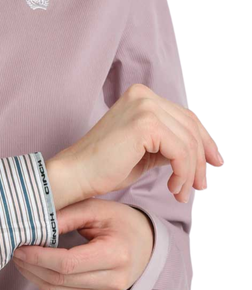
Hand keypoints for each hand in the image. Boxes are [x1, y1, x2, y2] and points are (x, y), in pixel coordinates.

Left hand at [11, 199, 154, 289]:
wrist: (147, 246)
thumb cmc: (121, 223)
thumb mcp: (97, 210)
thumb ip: (66, 216)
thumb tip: (34, 225)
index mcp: (115, 255)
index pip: (67, 263)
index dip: (39, 257)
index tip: (20, 246)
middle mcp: (113, 281)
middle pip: (60, 280)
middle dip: (31, 266)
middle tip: (15, 250)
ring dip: (34, 276)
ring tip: (21, 258)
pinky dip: (46, 282)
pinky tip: (36, 268)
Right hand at [44, 83, 222, 210]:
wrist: (75, 175)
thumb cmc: (103, 169)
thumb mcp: (144, 153)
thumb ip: (168, 145)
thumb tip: (198, 153)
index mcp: (141, 96)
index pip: (185, 116)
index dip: (204, 141)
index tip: (214, 163)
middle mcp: (144, 95)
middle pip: (191, 126)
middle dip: (201, 159)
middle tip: (200, 185)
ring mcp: (144, 106)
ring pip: (188, 141)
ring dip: (190, 172)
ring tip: (181, 193)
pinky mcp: (145, 124)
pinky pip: (180, 151)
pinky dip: (182, 173)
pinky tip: (173, 189)